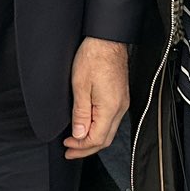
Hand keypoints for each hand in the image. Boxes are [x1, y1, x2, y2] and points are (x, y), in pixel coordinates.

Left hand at [64, 37, 128, 159]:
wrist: (107, 40)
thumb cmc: (93, 58)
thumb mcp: (80, 86)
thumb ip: (80, 114)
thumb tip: (78, 135)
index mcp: (110, 108)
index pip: (97, 139)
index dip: (81, 147)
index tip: (67, 146)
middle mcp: (120, 108)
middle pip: (105, 139)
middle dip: (86, 148)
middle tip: (70, 151)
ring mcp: (122, 103)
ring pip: (108, 131)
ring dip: (92, 139)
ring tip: (76, 141)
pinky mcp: (120, 97)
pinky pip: (110, 121)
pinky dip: (98, 128)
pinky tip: (87, 127)